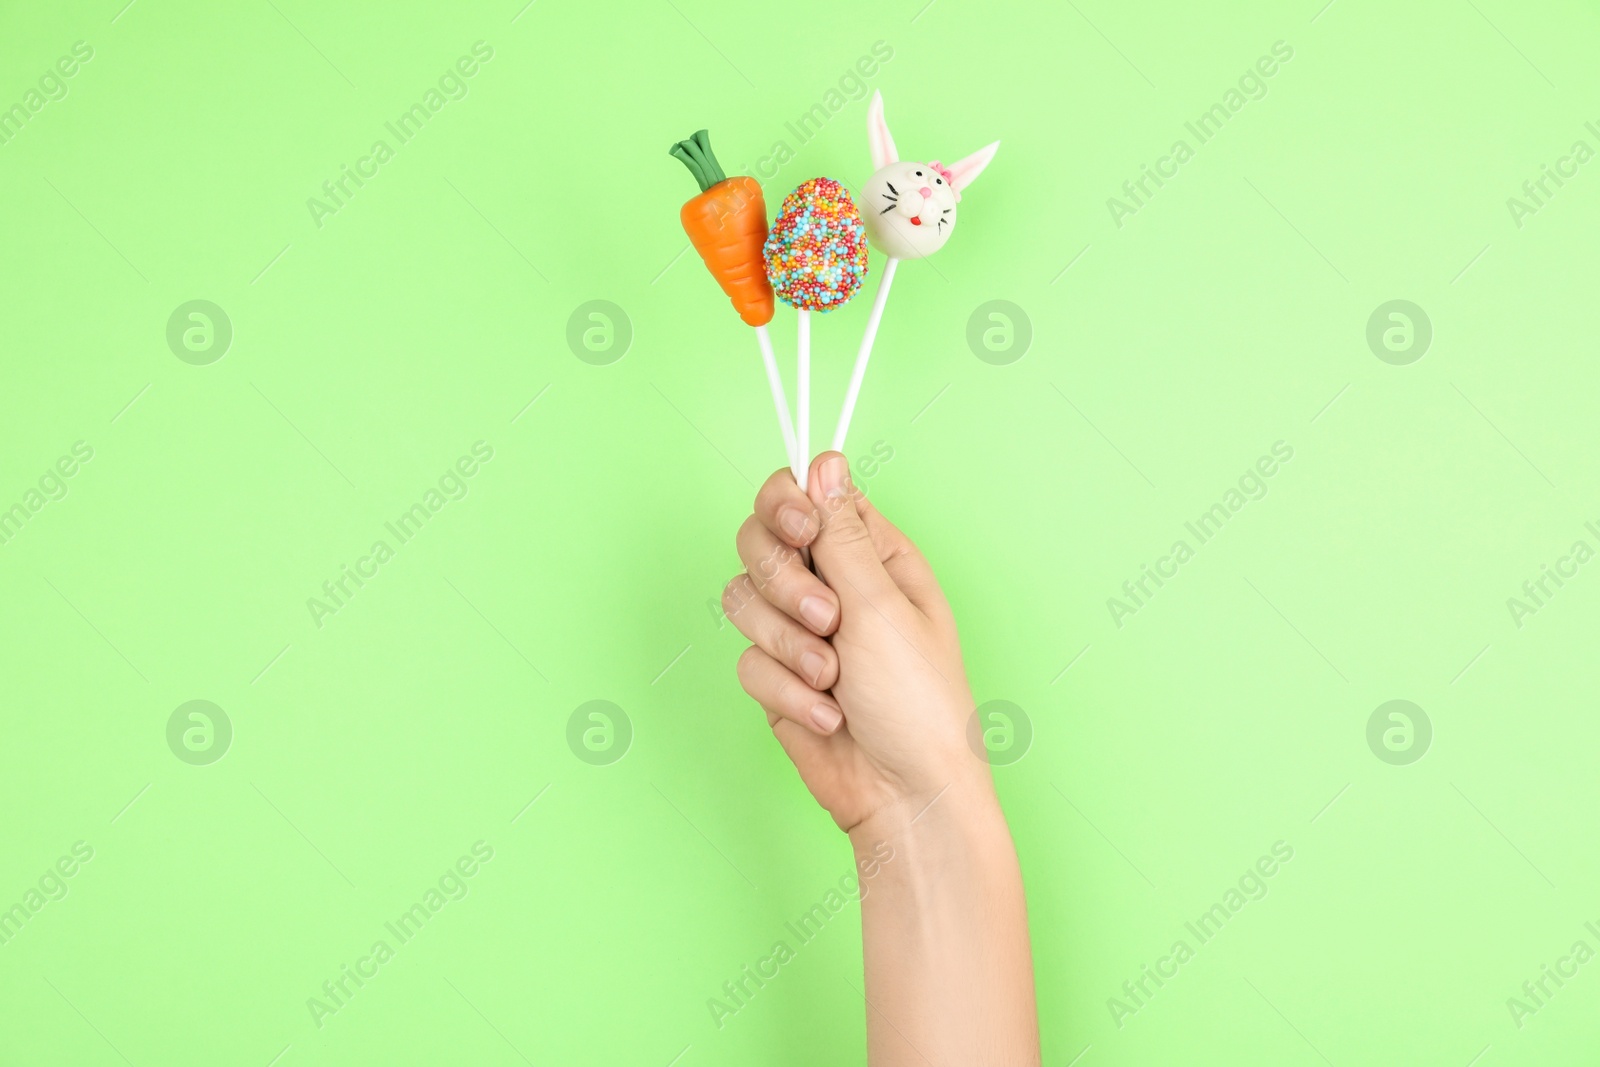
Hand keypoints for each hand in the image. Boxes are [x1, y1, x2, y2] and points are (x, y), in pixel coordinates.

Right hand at [724, 452, 991, 832]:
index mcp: (872, 555)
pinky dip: (785, 691)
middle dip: (784, 583)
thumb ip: (842, 535)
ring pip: (744, 601)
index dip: (787, 505)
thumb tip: (824, 462)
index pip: (806, 496)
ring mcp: (801, 632)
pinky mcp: (778, 677)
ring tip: (834, 679)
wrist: (904, 795)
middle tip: (827, 618)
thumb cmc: (919, 702)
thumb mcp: (883, 606)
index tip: (799, 531)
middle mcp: (834, 585)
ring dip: (787, 645)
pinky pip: (747, 661)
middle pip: (761, 542)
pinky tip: (827, 715)